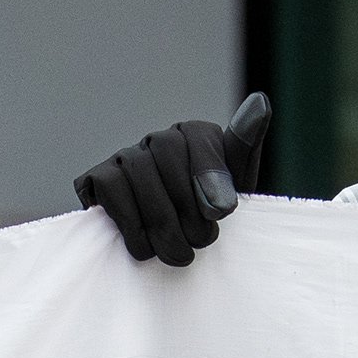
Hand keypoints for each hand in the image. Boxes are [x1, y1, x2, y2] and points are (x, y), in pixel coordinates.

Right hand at [78, 94, 272, 266]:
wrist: (165, 256)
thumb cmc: (203, 220)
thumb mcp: (233, 189)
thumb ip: (243, 146)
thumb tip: (260, 102)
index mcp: (194, 136)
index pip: (200, 137)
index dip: (210, 172)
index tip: (222, 211)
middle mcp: (158, 140)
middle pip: (168, 153)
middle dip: (188, 205)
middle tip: (202, 242)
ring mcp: (124, 157)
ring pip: (140, 173)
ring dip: (162, 224)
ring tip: (178, 254)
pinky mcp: (97, 179)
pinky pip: (113, 190)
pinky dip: (132, 225)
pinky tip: (145, 247)